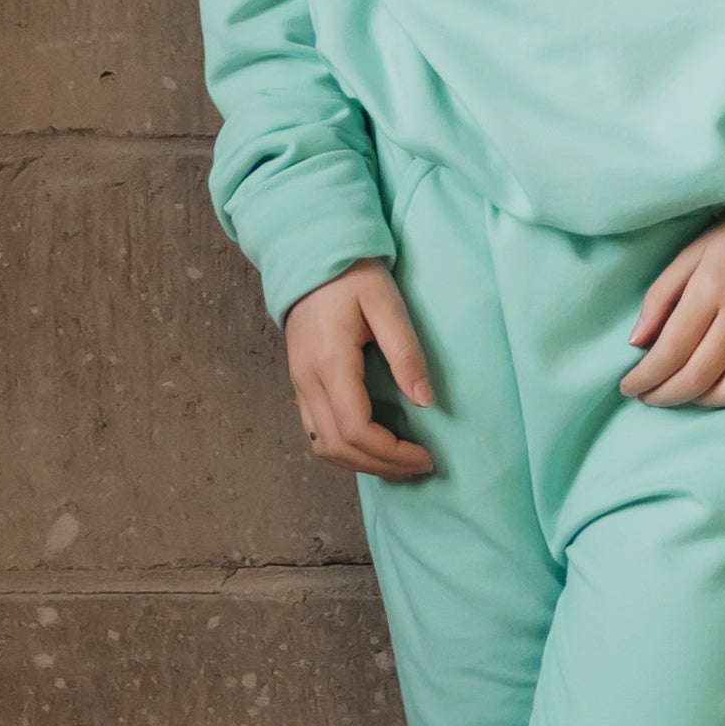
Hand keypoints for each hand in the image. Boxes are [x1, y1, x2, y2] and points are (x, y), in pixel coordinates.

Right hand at [286, 265, 436, 481]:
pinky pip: (316, 432)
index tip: (425, 456)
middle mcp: (307, 381)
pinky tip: (372, 447)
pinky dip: (344, 450)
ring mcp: (298, 384)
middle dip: (380, 466)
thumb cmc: (353, 275)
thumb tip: (425, 402)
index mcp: (330, 363)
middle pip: (337, 447)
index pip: (356, 429)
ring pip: (322, 446)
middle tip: (419, 467)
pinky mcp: (299, 383)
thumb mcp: (387, 304)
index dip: (391, 453)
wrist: (311, 258)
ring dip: (360, 463)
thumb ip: (405, 352)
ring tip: (399, 465)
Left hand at [623, 214, 724, 405]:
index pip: (670, 351)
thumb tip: (636, 342)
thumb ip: (659, 297)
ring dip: (701, 402)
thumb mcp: (692, 254)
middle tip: (648, 397)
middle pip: (698, 378)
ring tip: (684, 393)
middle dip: (664, 396)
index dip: (644, 378)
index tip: (629, 387)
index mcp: (711, 290)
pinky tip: (723, 388)